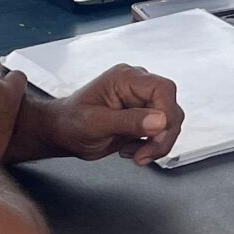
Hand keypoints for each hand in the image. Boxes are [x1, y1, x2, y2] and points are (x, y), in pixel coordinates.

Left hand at [37, 64, 181, 164]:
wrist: (62, 133)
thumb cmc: (71, 122)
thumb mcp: (96, 123)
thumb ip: (129, 121)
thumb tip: (159, 120)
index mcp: (125, 79)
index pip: (162, 89)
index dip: (166, 112)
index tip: (157, 133)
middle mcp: (137, 87)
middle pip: (171, 108)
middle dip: (162, 135)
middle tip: (145, 153)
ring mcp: (141, 103)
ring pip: (170, 123)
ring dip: (158, 144)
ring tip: (136, 155)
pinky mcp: (144, 118)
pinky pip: (162, 132)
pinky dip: (152, 147)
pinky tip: (133, 150)